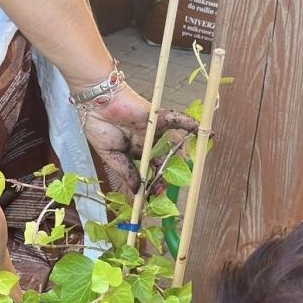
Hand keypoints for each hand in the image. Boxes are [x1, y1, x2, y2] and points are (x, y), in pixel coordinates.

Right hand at [80, 85, 197, 196]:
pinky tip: (206, 132)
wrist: (96, 105)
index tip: (149, 198)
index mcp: (133, 152)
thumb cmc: (100, 127)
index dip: (149, 185)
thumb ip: (126, 173)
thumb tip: (137, 192)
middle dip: (164, 178)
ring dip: (179, 159)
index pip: (146, 171)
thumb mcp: (112, 157)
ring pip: (171, 146)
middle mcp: (145, 143)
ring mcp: (152, 131)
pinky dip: (191, 125)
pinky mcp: (157, 118)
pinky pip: (177, 121)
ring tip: (185, 171)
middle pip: (161, 162)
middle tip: (164, 191)